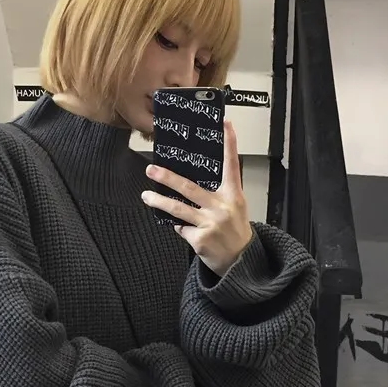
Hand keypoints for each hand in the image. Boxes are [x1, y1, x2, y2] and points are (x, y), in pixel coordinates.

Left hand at [142, 120, 252, 276]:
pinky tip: (188, 231)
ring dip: (158, 202)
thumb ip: (216, 195)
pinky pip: (181, 229)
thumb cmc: (235, 231)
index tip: (225, 124)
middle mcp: (222, 207)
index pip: (232, 165)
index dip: (230, 144)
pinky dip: (180, 228)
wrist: (242, 262)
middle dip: (168, 177)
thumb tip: (186, 185)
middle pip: (190, 188)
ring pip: (178, 209)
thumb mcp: (234, 208)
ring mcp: (210, 223)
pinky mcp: (200, 239)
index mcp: (233, 195)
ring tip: (145, 196)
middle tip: (151, 168)